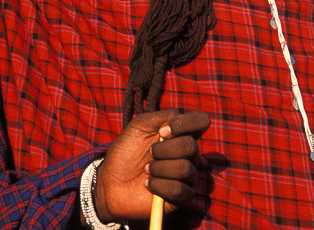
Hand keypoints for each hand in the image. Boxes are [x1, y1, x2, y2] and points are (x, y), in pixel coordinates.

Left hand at [93, 110, 209, 223]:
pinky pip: (180, 190)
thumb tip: (179, 120)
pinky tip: (148, 184)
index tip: (162, 130)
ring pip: (185, 169)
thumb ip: (164, 116)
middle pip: (191, 147)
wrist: (112, 180)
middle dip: (163, 150)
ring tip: (146, 170)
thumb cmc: (127, 150)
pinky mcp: (183, 197)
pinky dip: (159, 185)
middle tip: (149, 153)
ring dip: (159, 168)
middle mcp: (189, 154)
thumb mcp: (141, 125)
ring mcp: (188, 176)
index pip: (201, 121)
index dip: (186, 123)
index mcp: (181, 134)